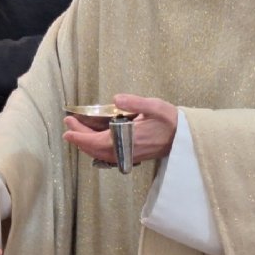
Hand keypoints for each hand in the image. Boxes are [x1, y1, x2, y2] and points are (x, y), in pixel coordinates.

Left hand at [62, 94, 177, 164]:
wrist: (186, 138)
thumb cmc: (170, 120)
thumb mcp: (155, 106)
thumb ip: (136, 102)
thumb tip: (116, 99)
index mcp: (129, 139)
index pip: (97, 141)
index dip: (81, 137)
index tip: (68, 131)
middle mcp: (126, 150)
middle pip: (95, 148)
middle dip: (79, 137)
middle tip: (68, 123)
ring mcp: (128, 155)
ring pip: (100, 153)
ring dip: (86, 143)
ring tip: (76, 130)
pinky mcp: (131, 156)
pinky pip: (107, 155)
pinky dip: (96, 148)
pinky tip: (92, 140)